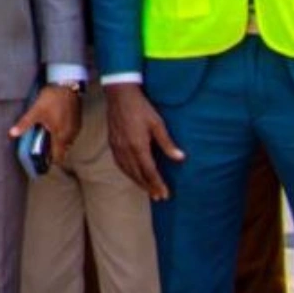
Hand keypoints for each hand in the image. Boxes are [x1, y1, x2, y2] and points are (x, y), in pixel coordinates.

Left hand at [11, 85, 82, 164]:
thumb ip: (24, 124)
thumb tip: (11, 134)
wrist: (67, 85)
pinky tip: (56, 125)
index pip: (58, 157)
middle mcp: (71, 136)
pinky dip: (64, 133)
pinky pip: (71, 133)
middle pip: (63, 150)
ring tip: (48, 134)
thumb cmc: (52, 99)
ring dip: (59, 141)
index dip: (50, 160)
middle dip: (53, 150)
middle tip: (42, 145)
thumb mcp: (36, 111)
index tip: (43, 160)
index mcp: (61, 136)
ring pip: (68, 142)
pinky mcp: (78, 121)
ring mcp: (76, 129)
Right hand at [104, 82, 184, 199]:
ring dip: (137, 182)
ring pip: (127, 170)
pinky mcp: (112, 143)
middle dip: (148, 187)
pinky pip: (119, 163)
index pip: (149, 171)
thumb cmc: (141, 108)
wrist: (120, 95)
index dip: (157, 184)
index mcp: (138, 145)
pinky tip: (132, 175)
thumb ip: (167, 143)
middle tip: (158, 197)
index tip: (164, 194)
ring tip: (147, 190)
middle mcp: (126, 149)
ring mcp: (117, 147)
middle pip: (137, 174)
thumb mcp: (158, 124)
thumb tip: (181, 158)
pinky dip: (127, 173)